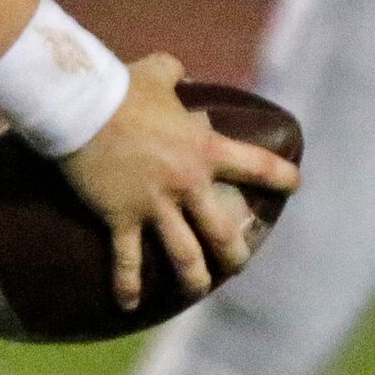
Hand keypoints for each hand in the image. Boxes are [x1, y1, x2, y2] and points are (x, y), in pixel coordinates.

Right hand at [61, 53, 299, 308]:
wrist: (79, 106)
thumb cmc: (118, 87)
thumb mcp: (155, 73)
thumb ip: (174, 73)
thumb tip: (180, 71)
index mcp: (204, 150)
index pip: (258, 167)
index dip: (282, 178)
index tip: (295, 185)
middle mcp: (187, 184)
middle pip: (222, 232)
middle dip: (235, 254)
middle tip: (238, 264)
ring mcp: (153, 205)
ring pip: (184, 256)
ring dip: (194, 278)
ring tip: (196, 291)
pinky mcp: (119, 217)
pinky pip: (127, 259)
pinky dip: (128, 284)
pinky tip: (129, 304)